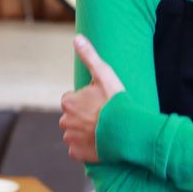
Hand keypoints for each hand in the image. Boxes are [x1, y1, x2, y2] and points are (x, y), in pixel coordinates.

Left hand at [59, 34, 125, 163]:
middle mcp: (64, 120)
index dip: (85, 101)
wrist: (127, 132)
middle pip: (71, 117)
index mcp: (68, 101)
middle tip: (102, 117)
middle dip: (82, 117)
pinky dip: (85, 148)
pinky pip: (77, 150)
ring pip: (74, 133)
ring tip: (102, 131)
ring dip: (84, 132)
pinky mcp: (77, 154)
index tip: (99, 103)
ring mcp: (70, 138)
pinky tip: (99, 143)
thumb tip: (77, 38)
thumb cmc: (116, 102)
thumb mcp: (104, 74)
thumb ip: (89, 56)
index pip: (71, 100)